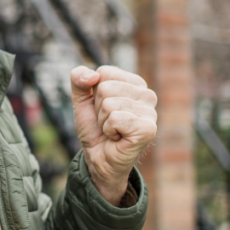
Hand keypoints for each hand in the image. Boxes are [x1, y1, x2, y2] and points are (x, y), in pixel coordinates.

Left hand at [70, 66, 157, 205]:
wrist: (98, 157)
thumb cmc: (95, 128)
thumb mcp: (81, 100)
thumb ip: (79, 79)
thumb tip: (92, 75)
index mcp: (135, 83)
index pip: (104, 72)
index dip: (94, 93)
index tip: (103, 109)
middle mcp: (147, 95)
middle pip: (105, 88)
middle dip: (98, 108)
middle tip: (108, 122)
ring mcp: (150, 112)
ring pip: (108, 104)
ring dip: (103, 121)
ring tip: (113, 131)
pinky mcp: (148, 129)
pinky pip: (115, 119)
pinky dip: (109, 130)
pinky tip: (118, 138)